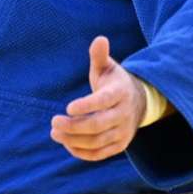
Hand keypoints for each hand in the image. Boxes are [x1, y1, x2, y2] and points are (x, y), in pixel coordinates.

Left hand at [51, 36, 145, 161]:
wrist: (138, 102)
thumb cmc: (114, 82)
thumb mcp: (108, 67)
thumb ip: (99, 56)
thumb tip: (99, 39)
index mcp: (120, 93)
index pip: (104, 101)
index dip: (87, 106)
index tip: (67, 107)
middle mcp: (124, 114)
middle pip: (98, 125)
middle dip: (74, 126)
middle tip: (53, 122)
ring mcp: (123, 132)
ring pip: (97, 142)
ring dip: (73, 140)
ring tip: (55, 133)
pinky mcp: (119, 145)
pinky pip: (100, 154)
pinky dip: (82, 152)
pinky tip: (66, 143)